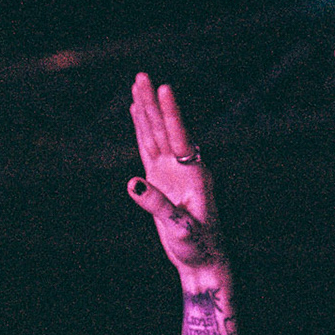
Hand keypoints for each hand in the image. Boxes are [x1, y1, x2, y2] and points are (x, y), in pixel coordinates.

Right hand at [127, 73, 224, 284]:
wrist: (202, 259)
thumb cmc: (197, 246)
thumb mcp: (180, 228)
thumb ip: (158, 205)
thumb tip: (132, 183)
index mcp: (194, 174)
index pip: (180, 137)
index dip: (171, 114)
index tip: (165, 88)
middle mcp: (184, 167)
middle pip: (165, 129)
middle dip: (153, 103)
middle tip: (142, 75)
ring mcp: (171, 171)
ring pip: (155, 134)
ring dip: (146, 110)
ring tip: (137, 84)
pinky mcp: (160, 179)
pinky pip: (148, 148)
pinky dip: (142, 129)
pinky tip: (136, 111)